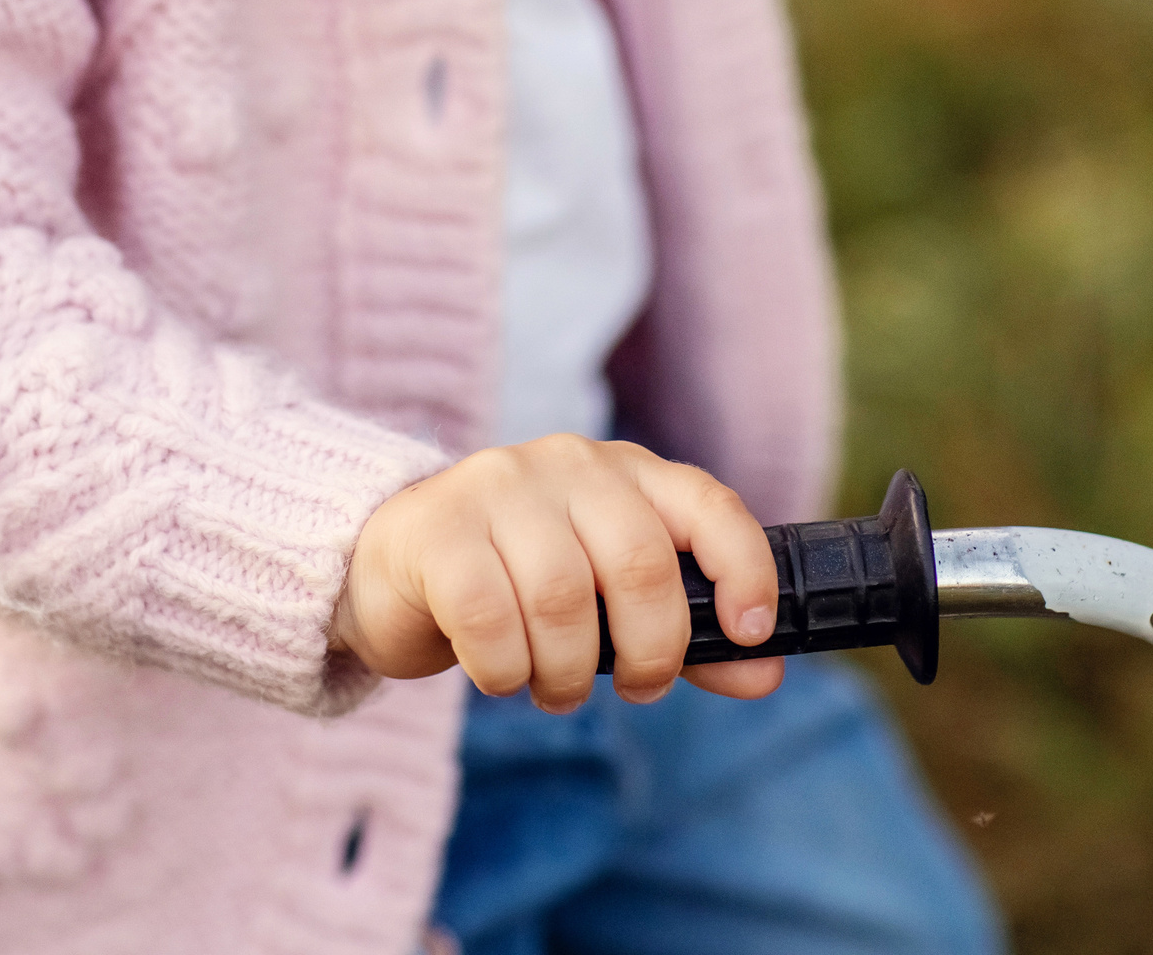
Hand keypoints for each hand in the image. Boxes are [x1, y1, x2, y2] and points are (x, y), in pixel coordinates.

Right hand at [330, 435, 783, 710]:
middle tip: (636, 688)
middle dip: (650, 650)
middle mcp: (566, 464)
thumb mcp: (609, 605)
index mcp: (623, 472)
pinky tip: (502, 674)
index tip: (749, 633)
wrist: (390, 568)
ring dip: (567, 672)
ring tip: (552, 686)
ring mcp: (496, 487)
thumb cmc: (518, 585)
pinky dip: (506, 670)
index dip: (743, 567)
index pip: (705, 502)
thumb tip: (763, 673)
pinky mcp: (436, 530)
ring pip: (562, 597)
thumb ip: (685, 635)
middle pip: (638, 562)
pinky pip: (490, 618)